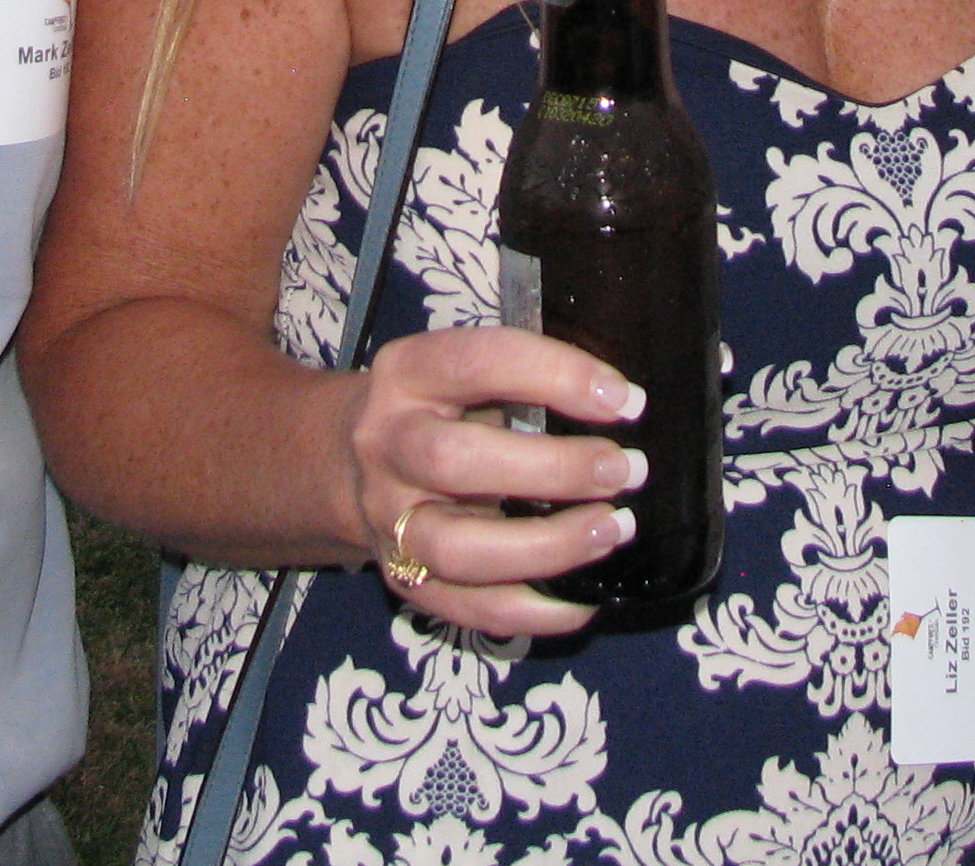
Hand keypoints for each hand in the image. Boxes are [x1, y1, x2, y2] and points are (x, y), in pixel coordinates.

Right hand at [340, 326, 652, 638]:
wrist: (348, 461)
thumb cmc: (439, 408)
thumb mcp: (466, 373)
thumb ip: (527, 380)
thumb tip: (625, 405)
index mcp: (409, 375)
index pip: (479, 363)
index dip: (557, 377)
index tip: (624, 401)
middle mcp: (388, 447)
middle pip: (454, 462)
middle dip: (553, 469)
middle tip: (625, 470)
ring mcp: (391, 521)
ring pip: (459, 550)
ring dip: (548, 546)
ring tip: (612, 530)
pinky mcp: (404, 580)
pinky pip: (471, 610)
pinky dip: (536, 611)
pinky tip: (585, 598)